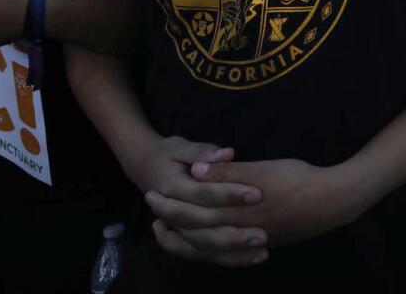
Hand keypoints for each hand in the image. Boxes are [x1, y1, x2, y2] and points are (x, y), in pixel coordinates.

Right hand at [132, 136, 267, 266]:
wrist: (142, 165)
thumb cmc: (166, 154)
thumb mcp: (181, 146)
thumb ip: (203, 151)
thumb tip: (228, 153)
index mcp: (172, 187)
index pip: (203, 194)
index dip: (230, 194)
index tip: (257, 194)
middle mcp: (172, 212)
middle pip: (203, 227)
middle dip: (234, 232)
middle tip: (263, 233)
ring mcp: (176, 228)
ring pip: (202, 247)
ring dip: (232, 251)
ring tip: (261, 251)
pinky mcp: (184, 237)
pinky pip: (204, 254)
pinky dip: (227, 258)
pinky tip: (253, 257)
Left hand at [147, 158, 356, 257]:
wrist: (332, 201)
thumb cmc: (297, 180)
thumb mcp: (260, 170)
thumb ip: (227, 172)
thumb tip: (195, 171)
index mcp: (235, 211)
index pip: (192, 213)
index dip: (170, 205)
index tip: (152, 195)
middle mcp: (239, 231)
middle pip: (196, 233)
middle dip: (172, 223)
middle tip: (153, 213)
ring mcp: (251, 241)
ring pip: (210, 249)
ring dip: (187, 242)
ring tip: (171, 233)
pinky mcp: (262, 243)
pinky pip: (229, 256)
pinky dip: (213, 253)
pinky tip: (210, 248)